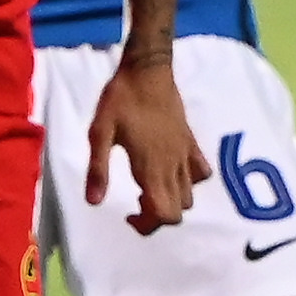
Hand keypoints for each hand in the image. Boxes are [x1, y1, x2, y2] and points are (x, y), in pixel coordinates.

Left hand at [86, 57, 202, 234]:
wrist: (147, 70)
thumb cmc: (120, 100)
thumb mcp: (100, 133)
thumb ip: (98, 169)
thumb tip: (94, 202)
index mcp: (151, 168)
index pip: (163, 214)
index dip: (146, 225)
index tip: (128, 214)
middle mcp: (173, 166)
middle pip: (177, 212)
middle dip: (157, 217)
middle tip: (136, 203)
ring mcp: (185, 154)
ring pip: (189, 196)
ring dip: (171, 201)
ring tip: (149, 188)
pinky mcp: (191, 142)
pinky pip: (201, 172)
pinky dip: (190, 181)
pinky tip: (171, 171)